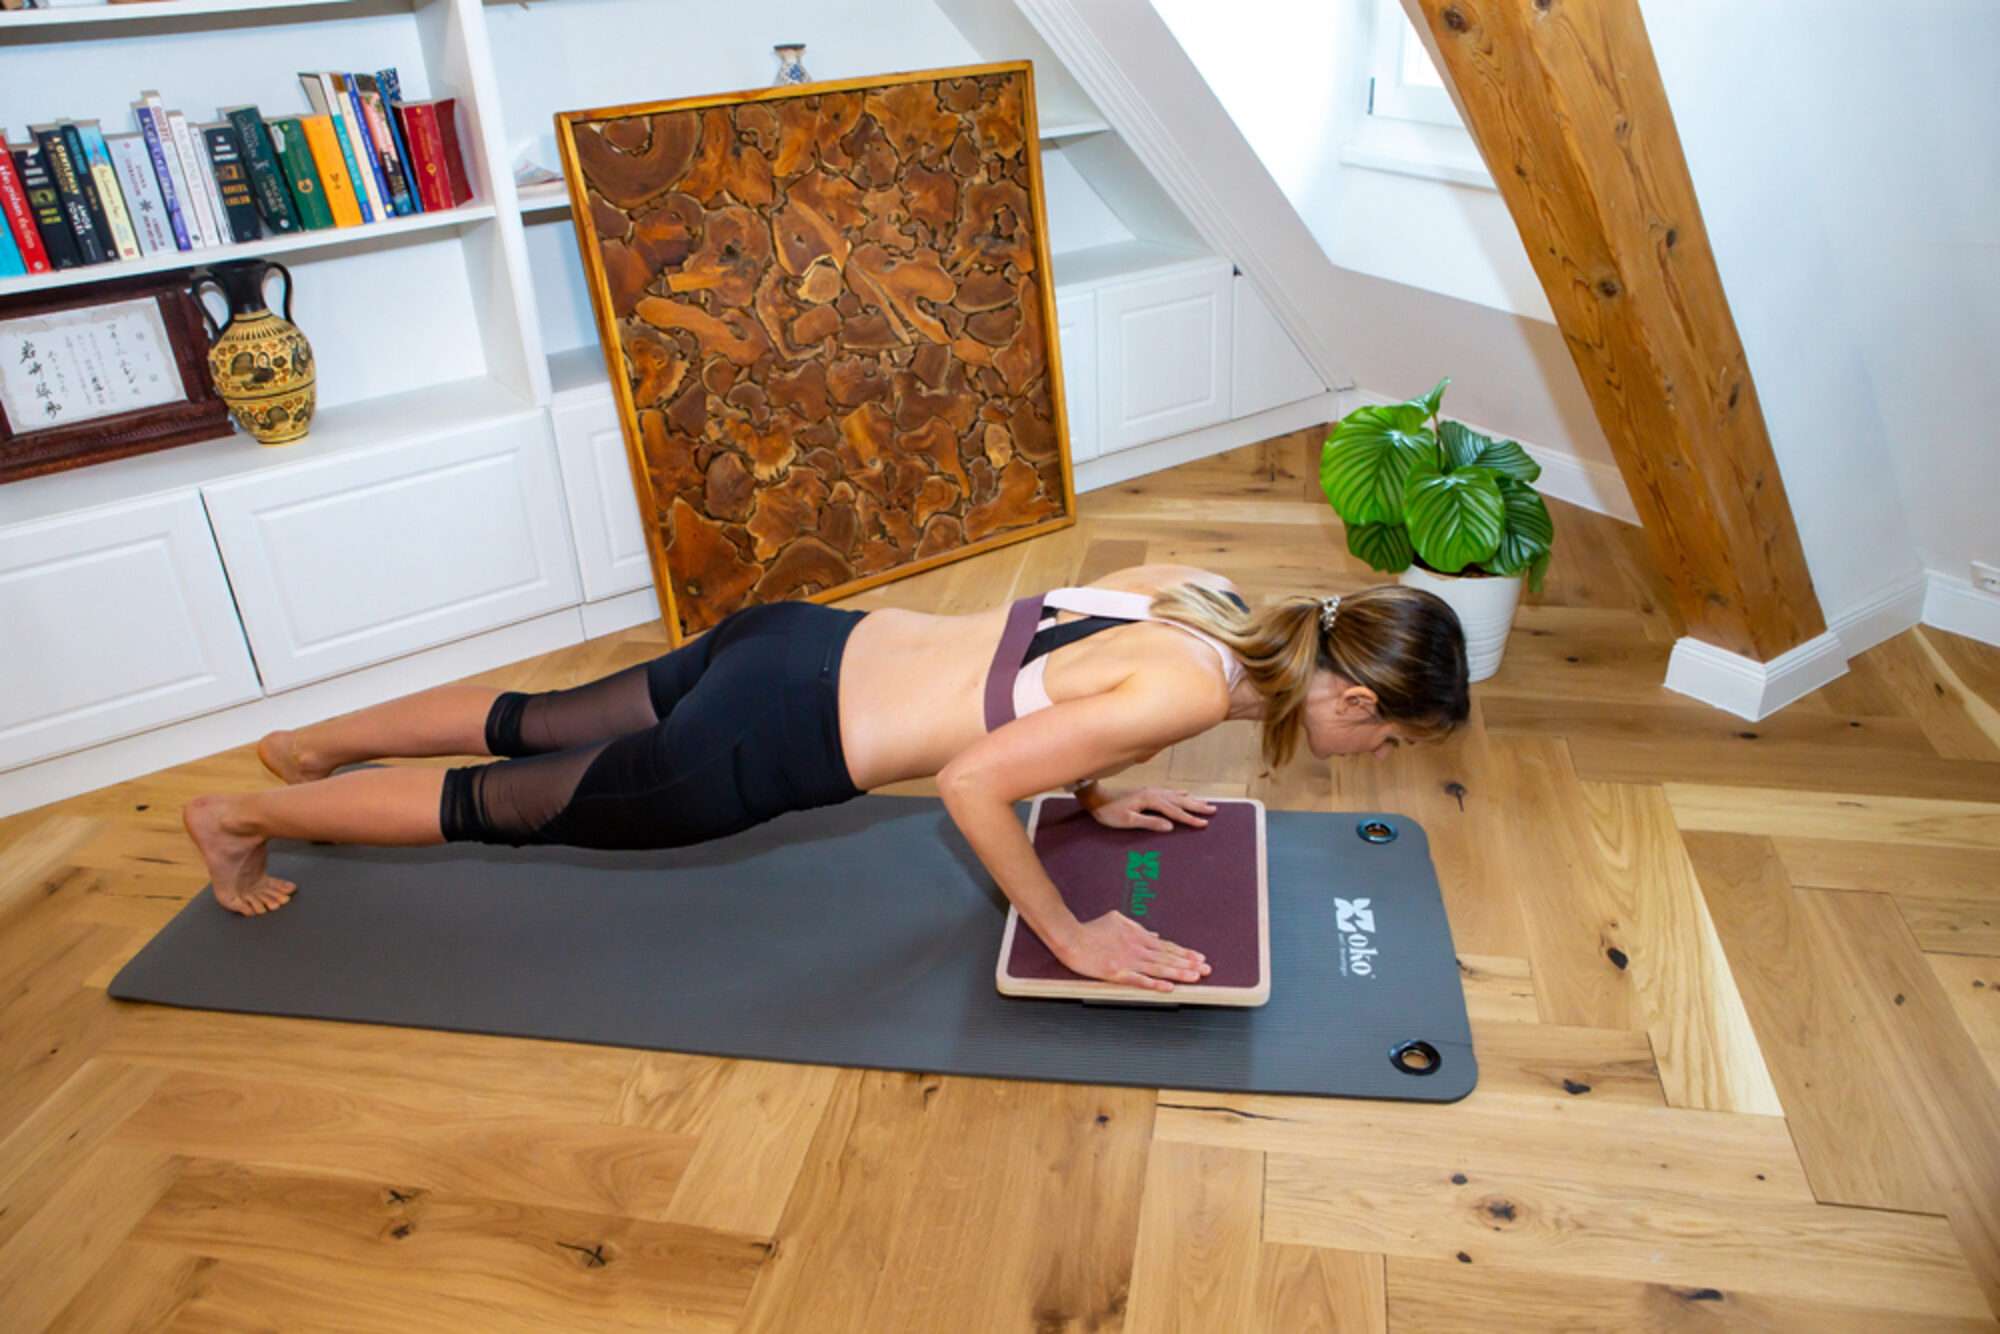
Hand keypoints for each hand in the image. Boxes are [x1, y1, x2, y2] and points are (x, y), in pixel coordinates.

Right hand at [1055, 910, 1211, 992]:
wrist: (1071, 937)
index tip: (1199, 958)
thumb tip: (1155, 935)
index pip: (1167, 946)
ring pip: (1158, 968)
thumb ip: (1138, 928)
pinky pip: (1139, 980)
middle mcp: (1137, 948)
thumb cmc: (1093, 929)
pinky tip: (1168, 988)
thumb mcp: (1118, 920)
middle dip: (1188, 964)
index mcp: (1138, 936)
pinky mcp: (1116, 973)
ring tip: (1195, 978)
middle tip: (1206, 970)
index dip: (1184, 953)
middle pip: (1167, 957)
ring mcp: (1128, 961)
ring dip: (1178, 973)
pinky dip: (1154, 984)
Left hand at [1088, 786, 1215, 832]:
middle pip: (1180, 801)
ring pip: (1176, 796)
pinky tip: (1184, 794)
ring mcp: (1151, 791)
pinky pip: (1170, 792)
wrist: (1096, 797)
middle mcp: (1154, 793)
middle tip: (1214, 810)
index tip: (1204, 824)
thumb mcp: (1127, 821)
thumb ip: (1149, 823)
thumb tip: (1170, 827)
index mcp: (1151, 801)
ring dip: (1191, 800)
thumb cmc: (1109, 812)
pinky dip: (1180, 794)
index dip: (1190, 819)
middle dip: (1197, 806)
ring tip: (1205, 803)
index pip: (1175, 812)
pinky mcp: (1147, 791)